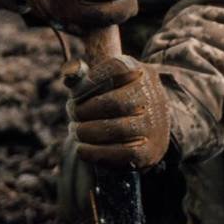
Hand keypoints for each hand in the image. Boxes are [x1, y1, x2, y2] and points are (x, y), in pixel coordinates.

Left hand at [66, 52, 170, 170]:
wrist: (150, 126)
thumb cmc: (116, 96)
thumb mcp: (103, 79)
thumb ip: (83, 74)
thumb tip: (69, 72)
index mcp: (137, 71)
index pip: (113, 70)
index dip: (87, 83)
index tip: (74, 94)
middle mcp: (151, 96)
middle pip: (114, 103)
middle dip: (85, 110)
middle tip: (72, 113)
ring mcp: (154, 124)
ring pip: (117, 129)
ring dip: (88, 132)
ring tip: (75, 131)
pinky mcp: (151, 150)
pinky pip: (122, 153)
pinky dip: (96, 152)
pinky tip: (81, 149)